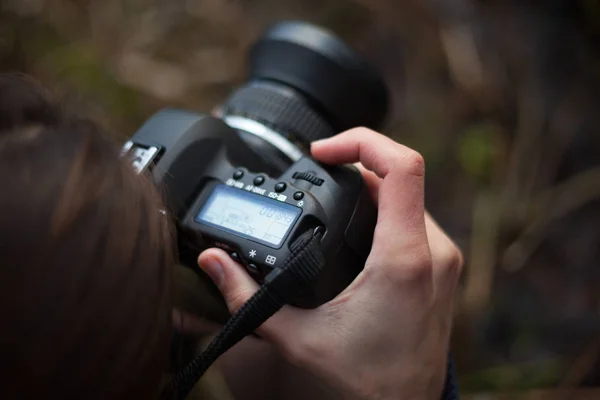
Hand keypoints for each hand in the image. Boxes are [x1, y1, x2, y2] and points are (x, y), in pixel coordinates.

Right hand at [197, 128, 462, 399]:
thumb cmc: (364, 382)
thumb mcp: (296, 337)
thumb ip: (247, 296)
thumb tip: (213, 262)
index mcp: (404, 260)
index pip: (402, 165)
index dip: (361, 140)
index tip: (323, 152)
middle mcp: (434, 252)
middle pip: (399, 175)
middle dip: (356, 164)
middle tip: (318, 172)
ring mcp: (442, 259)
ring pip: (408, 195)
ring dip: (370, 185)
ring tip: (332, 194)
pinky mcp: (441, 268)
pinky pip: (414, 216)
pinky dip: (383, 207)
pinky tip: (355, 222)